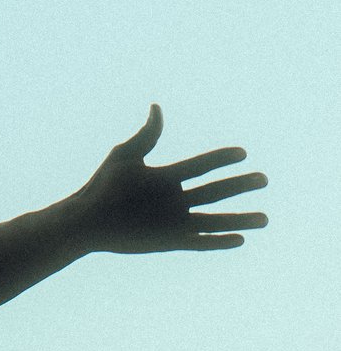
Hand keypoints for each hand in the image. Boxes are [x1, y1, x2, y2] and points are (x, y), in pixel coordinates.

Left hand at [74, 104, 267, 252]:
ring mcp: (173, 222)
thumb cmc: (101, 187)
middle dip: (239, 186)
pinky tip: (239, 240)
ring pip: (213, 220)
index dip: (221, 159)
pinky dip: (218, 242)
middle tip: (264, 179)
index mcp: (165, 178)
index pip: (200, 166)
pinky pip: (199, 242)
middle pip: (214, 191)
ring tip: (265, 218)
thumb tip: (157, 108)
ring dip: (239, 220)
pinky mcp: (168, 241)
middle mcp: (174, 200)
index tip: (242, 153)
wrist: (85, 220)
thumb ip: (146, 136)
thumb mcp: (125, 157)